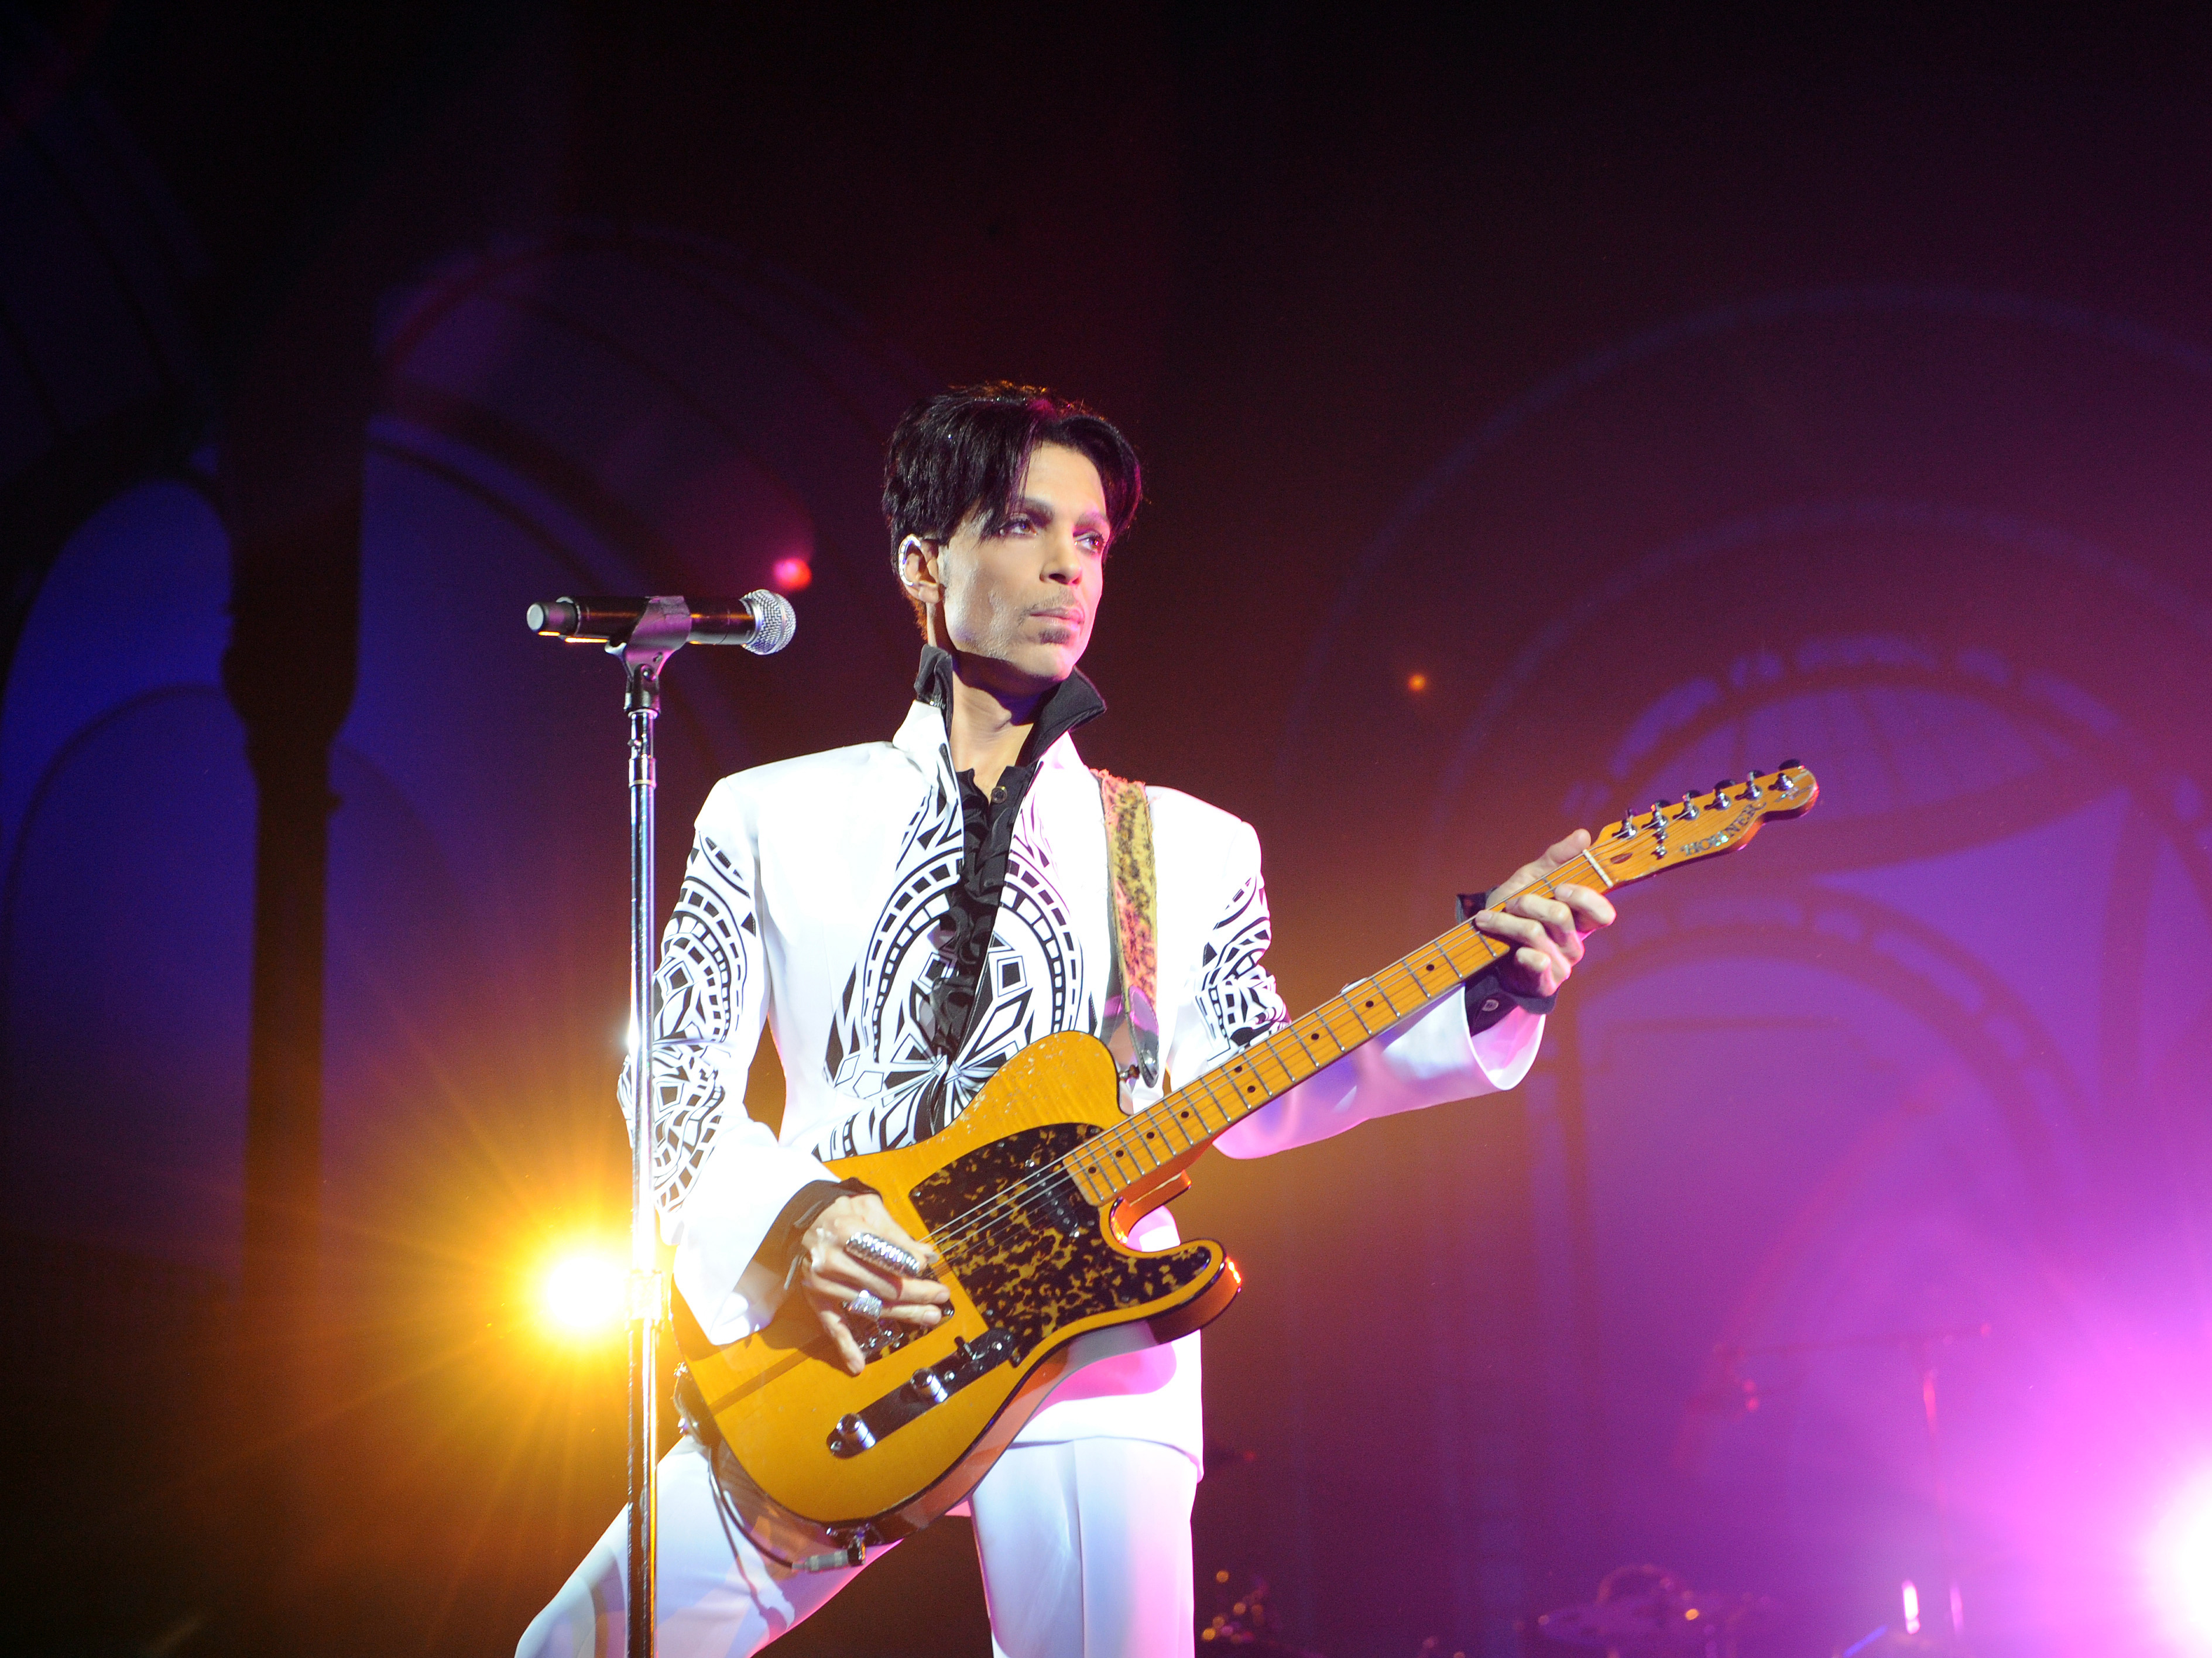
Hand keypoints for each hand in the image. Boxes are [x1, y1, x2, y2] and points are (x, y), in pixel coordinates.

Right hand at [793, 1194, 951, 1374]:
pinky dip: (845, 1346)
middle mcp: (831, 1260)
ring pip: (869, 1305)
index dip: (906, 1263)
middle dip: (916, 1292)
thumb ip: (895, 1231)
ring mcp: (823, 1284)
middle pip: (881, 1284)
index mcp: (845, 1231)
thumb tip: (926, 1254)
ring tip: (930, 1317)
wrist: (802, 1222)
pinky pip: (831, 1326)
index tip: (927, 1268)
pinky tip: (858, 1365)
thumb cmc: (842, 1212)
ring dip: (902, 1314)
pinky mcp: (817, 1300)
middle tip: (941, 1296)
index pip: (882, 1252)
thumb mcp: (867, 1208)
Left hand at [1471, 829, 1617, 998]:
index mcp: (1579, 919)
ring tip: (1490, 919)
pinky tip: (1509, 949)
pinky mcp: (1545, 982)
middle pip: (1562, 917)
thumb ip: (1556, 859)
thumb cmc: (1515, 913)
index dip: (1585, 898)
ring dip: (1507, 922)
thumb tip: (1584, 835)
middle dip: (1529, 902)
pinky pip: (1535, 961)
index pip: (1603, 913)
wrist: (1485, 950)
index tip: (1559, 887)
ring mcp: (1562, 964)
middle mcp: (1576, 942)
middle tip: (1512, 901)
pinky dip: (1517, 950)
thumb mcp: (1531, 880)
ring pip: (1537, 933)